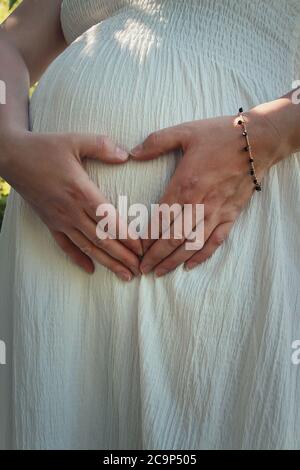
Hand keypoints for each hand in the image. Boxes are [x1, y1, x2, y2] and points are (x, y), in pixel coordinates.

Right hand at [1, 130, 141, 279]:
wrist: (12, 157)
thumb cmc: (44, 147)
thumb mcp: (75, 140)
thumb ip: (102, 146)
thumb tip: (127, 156)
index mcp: (81, 191)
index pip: (109, 220)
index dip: (126, 236)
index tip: (141, 248)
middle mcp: (71, 211)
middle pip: (101, 239)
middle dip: (122, 256)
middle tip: (139, 269)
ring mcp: (59, 220)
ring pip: (87, 247)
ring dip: (107, 262)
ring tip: (124, 275)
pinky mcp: (49, 223)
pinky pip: (64, 246)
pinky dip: (77, 259)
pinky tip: (90, 270)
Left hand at [130, 110, 285, 275]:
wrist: (258, 140)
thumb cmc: (220, 135)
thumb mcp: (184, 131)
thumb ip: (156, 142)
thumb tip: (132, 153)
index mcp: (184, 186)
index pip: (160, 220)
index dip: (146, 238)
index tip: (135, 249)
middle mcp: (199, 204)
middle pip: (173, 238)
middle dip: (155, 256)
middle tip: (142, 269)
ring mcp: (216, 212)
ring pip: (192, 244)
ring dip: (174, 261)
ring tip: (160, 273)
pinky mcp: (231, 215)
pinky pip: (216, 241)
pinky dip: (202, 256)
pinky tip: (190, 266)